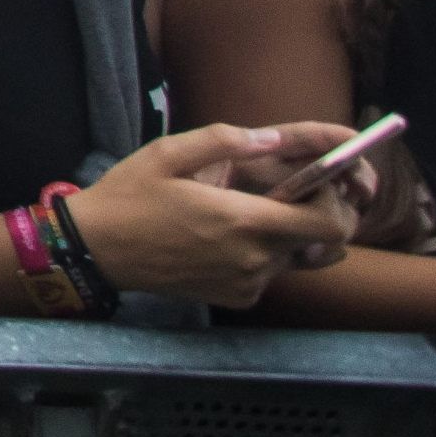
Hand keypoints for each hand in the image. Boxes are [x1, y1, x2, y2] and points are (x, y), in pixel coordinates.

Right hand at [60, 124, 369, 308]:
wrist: (98, 250)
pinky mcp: (239, 297)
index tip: (320, 180)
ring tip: (262, 210)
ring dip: (296, 234)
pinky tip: (234, 235)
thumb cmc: (130, 196)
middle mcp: (255, 258)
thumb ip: (223, 141)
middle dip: (326, 215)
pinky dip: (269, 253)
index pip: (329, 222)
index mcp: (244, 220)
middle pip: (326, 243)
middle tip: (304, 191)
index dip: (338, 201)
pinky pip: (273, 273)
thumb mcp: (167, 154)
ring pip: (301, 258)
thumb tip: (273, 138)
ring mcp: (248, 283)